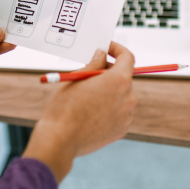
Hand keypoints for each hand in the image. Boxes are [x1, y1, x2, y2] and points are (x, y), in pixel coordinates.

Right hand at [23, 42, 136, 182]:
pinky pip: (118, 112)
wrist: (61, 140)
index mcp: (119, 81)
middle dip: (109, 71)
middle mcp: (128, 98)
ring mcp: (127, 116)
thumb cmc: (65, 106)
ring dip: (108, 91)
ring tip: (86, 95)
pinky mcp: (121, 130)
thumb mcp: (77, 78)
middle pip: (124, 77)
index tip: (106, 48)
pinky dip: (108, 107)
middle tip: (90, 71)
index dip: (117, 49)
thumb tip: (101, 55)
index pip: (128, 57)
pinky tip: (90, 111)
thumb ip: (93, 63)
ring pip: (121, 95)